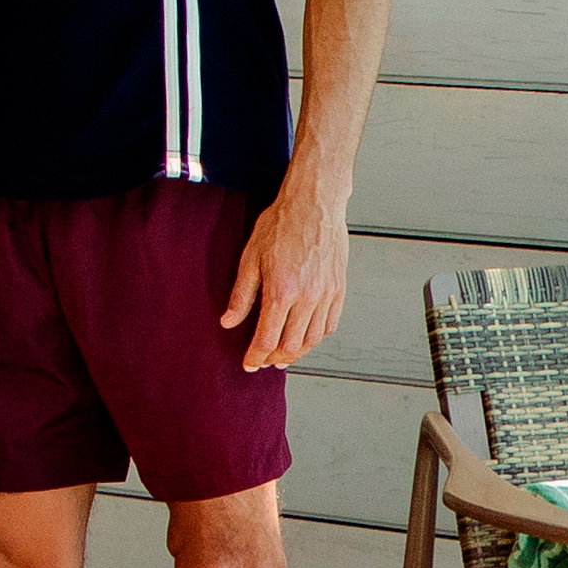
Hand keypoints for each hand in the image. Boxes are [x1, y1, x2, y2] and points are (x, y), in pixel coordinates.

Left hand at [220, 178, 351, 373]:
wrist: (314, 204)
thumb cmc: (281, 225)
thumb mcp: (251, 258)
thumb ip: (241, 296)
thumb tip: (229, 322)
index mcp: (281, 291)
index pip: (267, 339)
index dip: (256, 357)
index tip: (249, 364)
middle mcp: (307, 298)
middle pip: (291, 346)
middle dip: (274, 358)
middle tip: (264, 360)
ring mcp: (326, 295)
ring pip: (312, 340)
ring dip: (296, 352)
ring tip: (283, 354)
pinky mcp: (339, 289)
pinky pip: (329, 325)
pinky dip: (315, 337)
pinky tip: (304, 336)